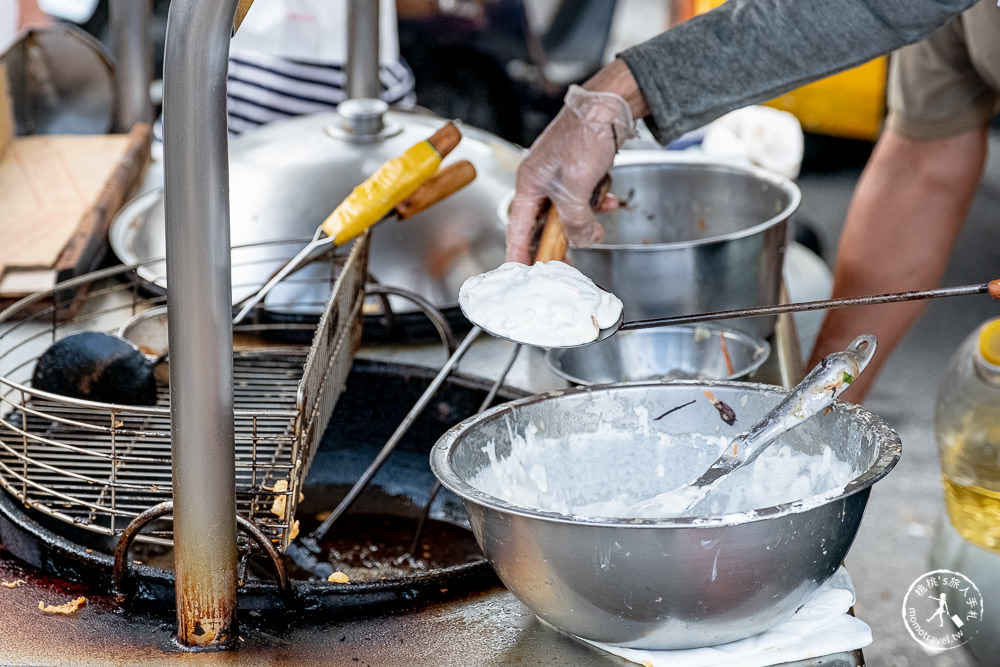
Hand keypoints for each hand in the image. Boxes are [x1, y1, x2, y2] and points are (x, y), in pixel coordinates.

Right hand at [506, 85, 633, 262]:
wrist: (608, 107)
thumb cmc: (584, 136)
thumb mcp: (576, 189)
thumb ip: (575, 221)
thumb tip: (582, 240)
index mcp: (529, 183)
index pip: (518, 228)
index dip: (518, 253)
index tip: (521, 272)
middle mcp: (540, 180)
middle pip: (544, 222)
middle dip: (560, 239)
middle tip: (568, 259)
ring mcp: (559, 174)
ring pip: (568, 210)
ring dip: (585, 218)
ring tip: (599, 224)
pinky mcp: (578, 168)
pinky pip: (583, 196)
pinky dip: (597, 201)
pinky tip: (610, 199)